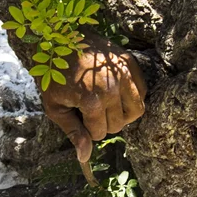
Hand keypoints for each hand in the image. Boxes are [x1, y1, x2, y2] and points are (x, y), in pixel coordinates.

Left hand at [41, 36, 147, 161]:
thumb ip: (72, 132)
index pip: (100, 133)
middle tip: (88, 107)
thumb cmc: (53, 74)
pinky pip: (142, 92)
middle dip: (102, 122)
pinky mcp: (131, 63)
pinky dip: (132, 98)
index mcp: (92, 100)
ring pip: (135, 112)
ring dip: (121, 114)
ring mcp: (124, 74)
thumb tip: (85, 158)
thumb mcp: (55, 107)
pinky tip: (117, 93)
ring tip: (106, 105)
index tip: (78, 114)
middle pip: (118, 125)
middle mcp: (113, 88)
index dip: (87, 129)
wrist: (59, 38)